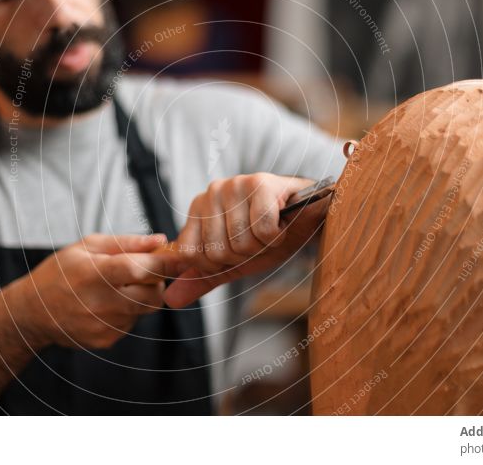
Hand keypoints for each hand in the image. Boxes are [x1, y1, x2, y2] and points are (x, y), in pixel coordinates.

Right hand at [6, 233, 181, 349]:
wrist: (33, 313)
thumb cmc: (60, 272)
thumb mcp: (87, 246)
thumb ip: (127, 242)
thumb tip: (161, 241)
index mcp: (94, 273)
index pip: (138, 269)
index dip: (165, 263)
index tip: (182, 257)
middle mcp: (100, 303)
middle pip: (153, 293)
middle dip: (156, 279)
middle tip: (140, 269)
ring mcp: (104, 325)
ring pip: (146, 308)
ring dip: (143, 295)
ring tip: (119, 286)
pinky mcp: (107, 340)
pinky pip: (133, 322)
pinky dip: (129, 310)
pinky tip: (107, 304)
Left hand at [163, 173, 328, 307]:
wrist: (311, 216)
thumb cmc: (272, 235)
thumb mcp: (235, 262)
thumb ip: (204, 278)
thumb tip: (170, 299)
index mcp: (199, 208)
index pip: (190, 255)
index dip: (220, 264)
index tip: (240, 250)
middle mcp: (212, 192)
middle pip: (217, 252)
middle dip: (246, 256)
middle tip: (260, 240)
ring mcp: (236, 185)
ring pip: (240, 243)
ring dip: (264, 247)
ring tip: (272, 230)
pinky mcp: (261, 183)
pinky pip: (262, 230)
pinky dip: (277, 236)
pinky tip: (282, 223)